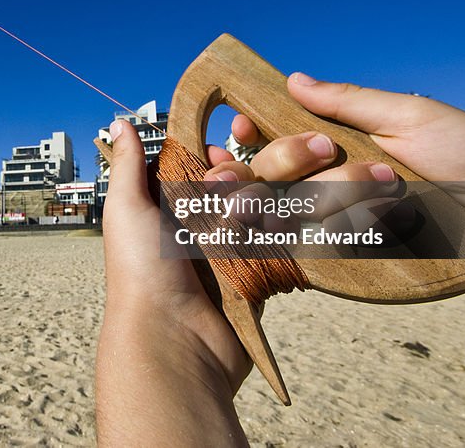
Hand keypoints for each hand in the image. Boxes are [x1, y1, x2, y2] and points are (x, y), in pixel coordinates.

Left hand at [95, 118, 389, 445]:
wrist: (174, 342)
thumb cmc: (142, 275)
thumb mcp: (127, 212)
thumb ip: (130, 166)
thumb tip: (120, 122)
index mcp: (178, 204)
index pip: (217, 161)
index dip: (233, 148)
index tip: (245, 131)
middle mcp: (211, 222)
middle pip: (257, 178)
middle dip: (282, 160)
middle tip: (311, 148)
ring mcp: (242, 247)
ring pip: (281, 204)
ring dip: (302, 188)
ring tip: (322, 176)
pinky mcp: (268, 272)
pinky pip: (296, 241)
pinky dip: (317, 222)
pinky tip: (343, 201)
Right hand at [230, 73, 464, 354]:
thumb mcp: (411, 117)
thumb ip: (349, 102)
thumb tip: (293, 79)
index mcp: (335, 147)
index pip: (269, 141)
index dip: (246, 135)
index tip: (242, 125)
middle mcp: (326, 186)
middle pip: (264, 175)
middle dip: (283, 159)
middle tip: (325, 150)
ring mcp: (334, 227)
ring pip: (289, 209)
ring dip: (338, 193)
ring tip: (394, 186)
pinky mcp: (350, 264)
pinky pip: (318, 246)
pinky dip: (347, 227)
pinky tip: (382, 216)